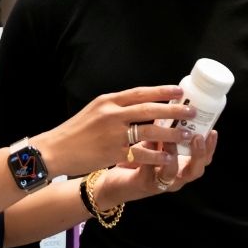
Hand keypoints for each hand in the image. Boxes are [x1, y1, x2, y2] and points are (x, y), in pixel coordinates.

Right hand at [33, 85, 195, 178]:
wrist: (56, 150)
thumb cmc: (76, 131)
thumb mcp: (94, 111)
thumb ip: (115, 107)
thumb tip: (138, 104)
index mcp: (108, 101)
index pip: (139, 93)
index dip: (161, 91)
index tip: (179, 90)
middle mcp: (112, 114)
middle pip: (149, 108)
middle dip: (173, 109)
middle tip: (191, 110)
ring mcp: (113, 133)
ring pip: (149, 130)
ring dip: (170, 132)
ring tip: (186, 134)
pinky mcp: (113, 152)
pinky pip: (141, 153)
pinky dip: (156, 154)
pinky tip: (169, 157)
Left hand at [94, 131, 217, 208]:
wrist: (116, 178)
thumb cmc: (139, 156)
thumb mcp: (156, 140)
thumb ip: (166, 128)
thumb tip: (173, 102)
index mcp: (182, 165)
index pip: (204, 159)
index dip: (210, 146)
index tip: (213, 130)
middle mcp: (176, 176)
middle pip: (196, 170)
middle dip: (199, 153)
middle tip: (197, 136)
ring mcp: (161, 182)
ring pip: (173, 173)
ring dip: (173, 154)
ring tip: (170, 140)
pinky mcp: (144, 183)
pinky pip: (149, 171)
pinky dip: (149, 157)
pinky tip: (146, 144)